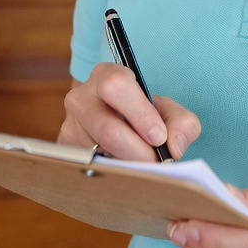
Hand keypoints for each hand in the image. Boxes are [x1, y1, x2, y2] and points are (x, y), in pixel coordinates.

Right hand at [59, 62, 199, 160]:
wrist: (121, 124)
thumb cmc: (147, 115)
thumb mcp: (170, 112)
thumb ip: (182, 124)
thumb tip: (174, 147)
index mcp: (107, 75)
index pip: (117, 85)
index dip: (140, 113)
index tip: (159, 137)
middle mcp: (81, 97)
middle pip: (106, 126)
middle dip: (136, 150)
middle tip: (155, 161)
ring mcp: (69, 125)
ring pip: (97, 151)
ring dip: (126, 163)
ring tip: (144, 164)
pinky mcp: (65, 149)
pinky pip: (90, 166)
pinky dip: (113, 172)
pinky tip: (126, 169)